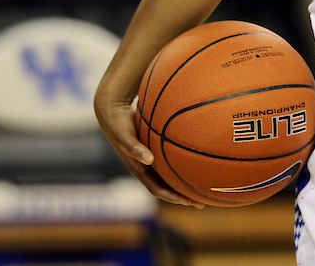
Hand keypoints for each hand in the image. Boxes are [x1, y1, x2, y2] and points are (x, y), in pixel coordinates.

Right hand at [94, 92, 205, 207]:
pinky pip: (169, 162)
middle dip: (182, 195)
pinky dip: (180, 166)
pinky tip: (195, 164)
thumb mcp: (125, 137)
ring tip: (202, 187)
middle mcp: (145, 167)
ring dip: (183, 183)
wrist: (113, 111)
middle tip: (201, 202)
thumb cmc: (119, 125)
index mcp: (138, 169)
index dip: (171, 197)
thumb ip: (135, 148)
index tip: (188, 202)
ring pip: (169, 175)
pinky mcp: (153, 148)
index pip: (157, 189)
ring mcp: (149, 159)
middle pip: (166, 186)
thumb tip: (149, 160)